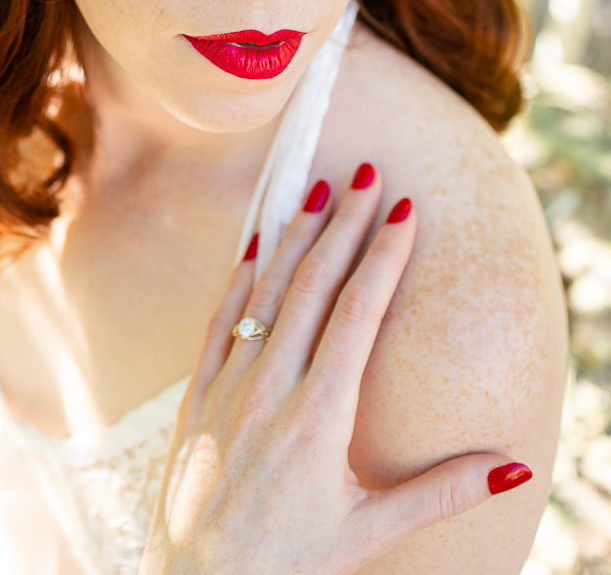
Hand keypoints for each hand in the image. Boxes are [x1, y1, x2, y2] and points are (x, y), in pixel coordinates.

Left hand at [140, 166, 531, 574]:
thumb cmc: (287, 562)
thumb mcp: (370, 529)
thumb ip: (442, 492)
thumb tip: (512, 466)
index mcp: (319, 413)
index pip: (358, 311)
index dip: (384, 255)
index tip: (403, 210)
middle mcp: (271, 384)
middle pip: (315, 284)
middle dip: (345, 225)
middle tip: (367, 175)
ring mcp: (229, 382)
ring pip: (267, 290)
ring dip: (297, 235)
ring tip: (319, 188)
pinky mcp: (198, 390)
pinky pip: (222, 316)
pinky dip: (243, 274)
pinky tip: (257, 241)